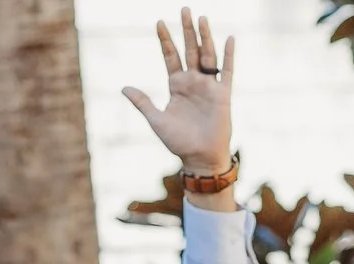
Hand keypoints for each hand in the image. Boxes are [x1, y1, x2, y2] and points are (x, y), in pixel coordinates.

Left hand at [123, 11, 234, 183]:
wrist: (200, 158)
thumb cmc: (178, 142)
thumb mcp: (156, 120)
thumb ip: (143, 102)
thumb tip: (123, 88)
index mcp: (176, 86)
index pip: (170, 56)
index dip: (165, 40)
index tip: (159, 22)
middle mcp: (193, 82)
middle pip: (189, 50)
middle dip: (186, 30)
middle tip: (184, 9)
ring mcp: (208, 86)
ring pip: (207, 55)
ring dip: (205, 36)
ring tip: (202, 18)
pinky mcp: (223, 94)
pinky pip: (227, 71)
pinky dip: (229, 55)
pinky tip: (230, 38)